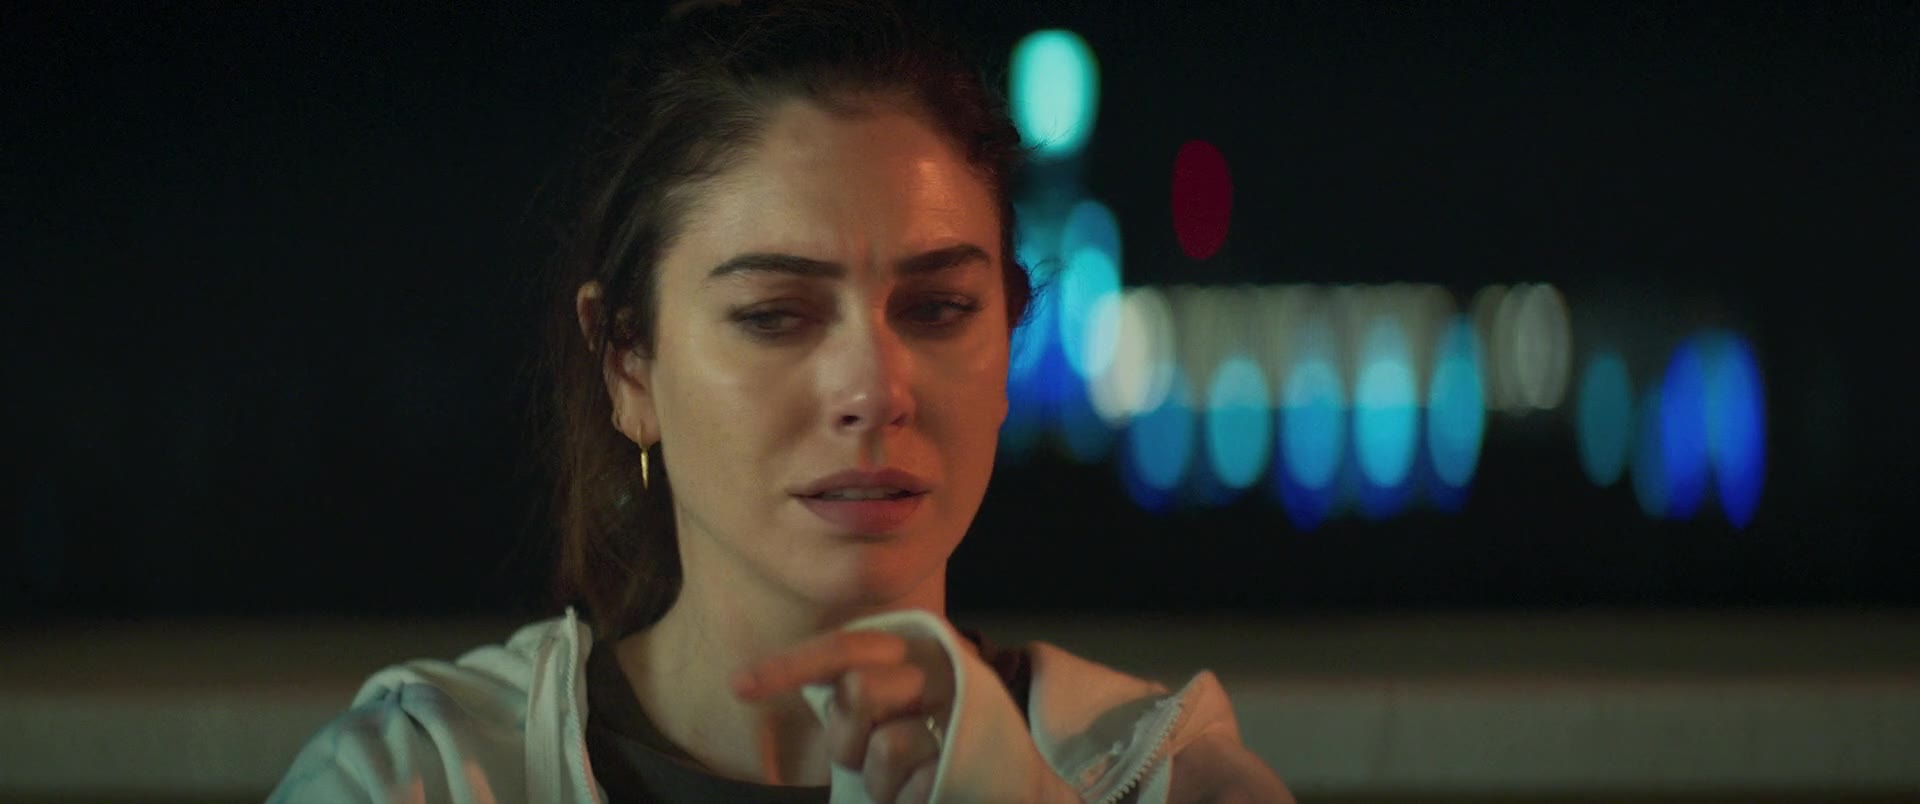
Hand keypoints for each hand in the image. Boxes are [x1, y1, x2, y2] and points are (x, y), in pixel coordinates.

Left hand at [733, 629, 954, 803]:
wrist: (1009, 775)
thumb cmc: (931, 735)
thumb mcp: (894, 699)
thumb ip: (855, 689)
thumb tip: (786, 687)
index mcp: (913, 644)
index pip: (844, 647)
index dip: (789, 666)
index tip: (738, 686)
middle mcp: (940, 665)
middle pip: (858, 693)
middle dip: (847, 739)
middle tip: (867, 755)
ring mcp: (961, 710)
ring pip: (885, 747)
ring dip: (879, 780)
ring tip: (904, 779)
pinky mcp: (971, 757)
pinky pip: (911, 787)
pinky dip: (905, 800)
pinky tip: (926, 791)